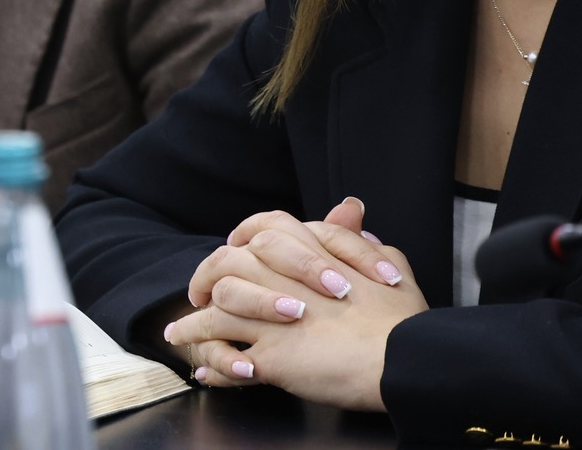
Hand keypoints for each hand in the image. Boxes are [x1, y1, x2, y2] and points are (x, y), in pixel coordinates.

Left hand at [165, 197, 428, 409]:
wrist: (403, 359)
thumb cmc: (402, 320)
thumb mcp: (391, 265)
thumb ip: (361, 240)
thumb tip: (351, 210)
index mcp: (311, 250)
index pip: (265, 228)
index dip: (244, 236)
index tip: (233, 246)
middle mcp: (283, 276)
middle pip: (227, 262)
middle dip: (205, 277)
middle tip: (197, 293)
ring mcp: (272, 315)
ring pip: (216, 309)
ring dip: (192, 324)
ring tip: (178, 335)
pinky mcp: (270, 353)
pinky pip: (227, 356)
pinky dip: (212, 363)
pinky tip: (203, 371)